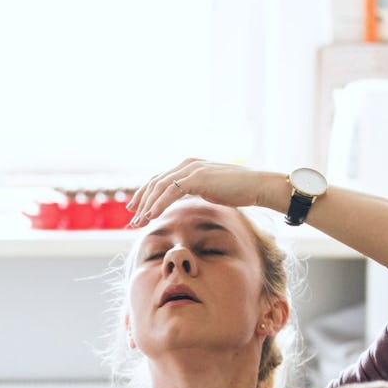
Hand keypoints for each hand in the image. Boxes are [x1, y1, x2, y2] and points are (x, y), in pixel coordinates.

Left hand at [127, 159, 284, 227]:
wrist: (256, 186)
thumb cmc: (238, 190)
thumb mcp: (210, 189)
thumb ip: (195, 190)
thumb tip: (185, 200)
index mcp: (188, 166)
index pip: (160, 180)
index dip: (145, 195)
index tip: (134, 210)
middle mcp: (187, 164)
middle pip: (155, 182)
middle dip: (141, 202)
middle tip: (130, 220)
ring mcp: (191, 169)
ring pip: (160, 187)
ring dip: (146, 206)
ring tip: (137, 222)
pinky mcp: (197, 177)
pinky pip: (171, 192)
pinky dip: (158, 204)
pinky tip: (150, 216)